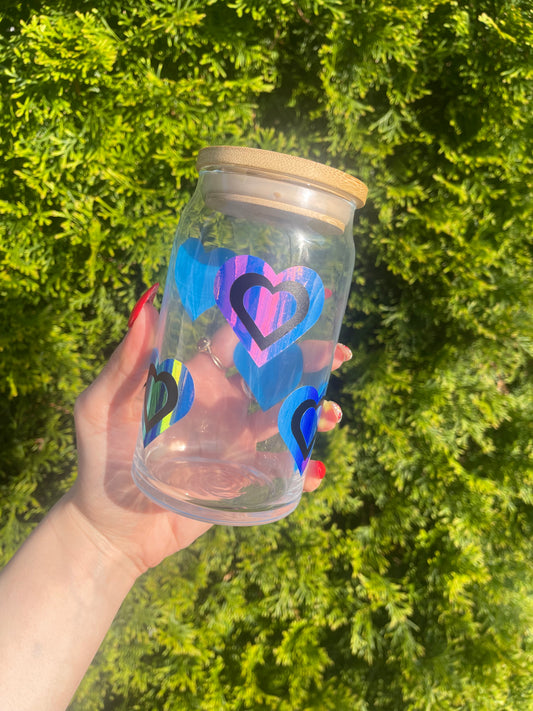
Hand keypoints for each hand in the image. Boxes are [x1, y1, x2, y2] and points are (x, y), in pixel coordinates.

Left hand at [68, 290, 349, 575]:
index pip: (234, 337)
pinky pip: (279, 467)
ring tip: (331, 415)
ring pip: (285, 416)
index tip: (293, 299)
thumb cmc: (100, 459)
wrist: (110, 527)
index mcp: (193, 376)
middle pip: (272, 372)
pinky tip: (314, 470)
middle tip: (337, 353)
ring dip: (313, 411)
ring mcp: (235, 439)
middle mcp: (221, 402)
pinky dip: (302, 468)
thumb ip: (124, 362)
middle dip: (307, 359)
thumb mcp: (100, 406)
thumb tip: (146, 303)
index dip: (263, 318)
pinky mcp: (242, 475)